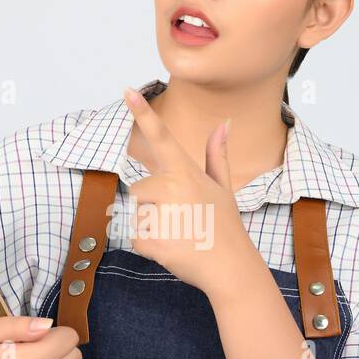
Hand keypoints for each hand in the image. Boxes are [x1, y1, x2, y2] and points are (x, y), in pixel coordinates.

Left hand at [121, 85, 258, 300]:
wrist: (231, 267)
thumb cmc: (226, 227)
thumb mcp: (223, 188)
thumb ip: (216, 155)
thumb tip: (224, 124)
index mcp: (186, 173)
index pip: (162, 138)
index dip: (143, 113)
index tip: (127, 91)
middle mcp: (172, 188)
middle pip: (139, 191)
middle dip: (153, 207)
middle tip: (183, 221)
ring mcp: (162, 214)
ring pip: (137, 215)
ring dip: (151, 227)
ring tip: (179, 235)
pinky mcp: (153, 240)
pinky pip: (136, 238)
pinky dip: (149, 246)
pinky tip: (172, 249)